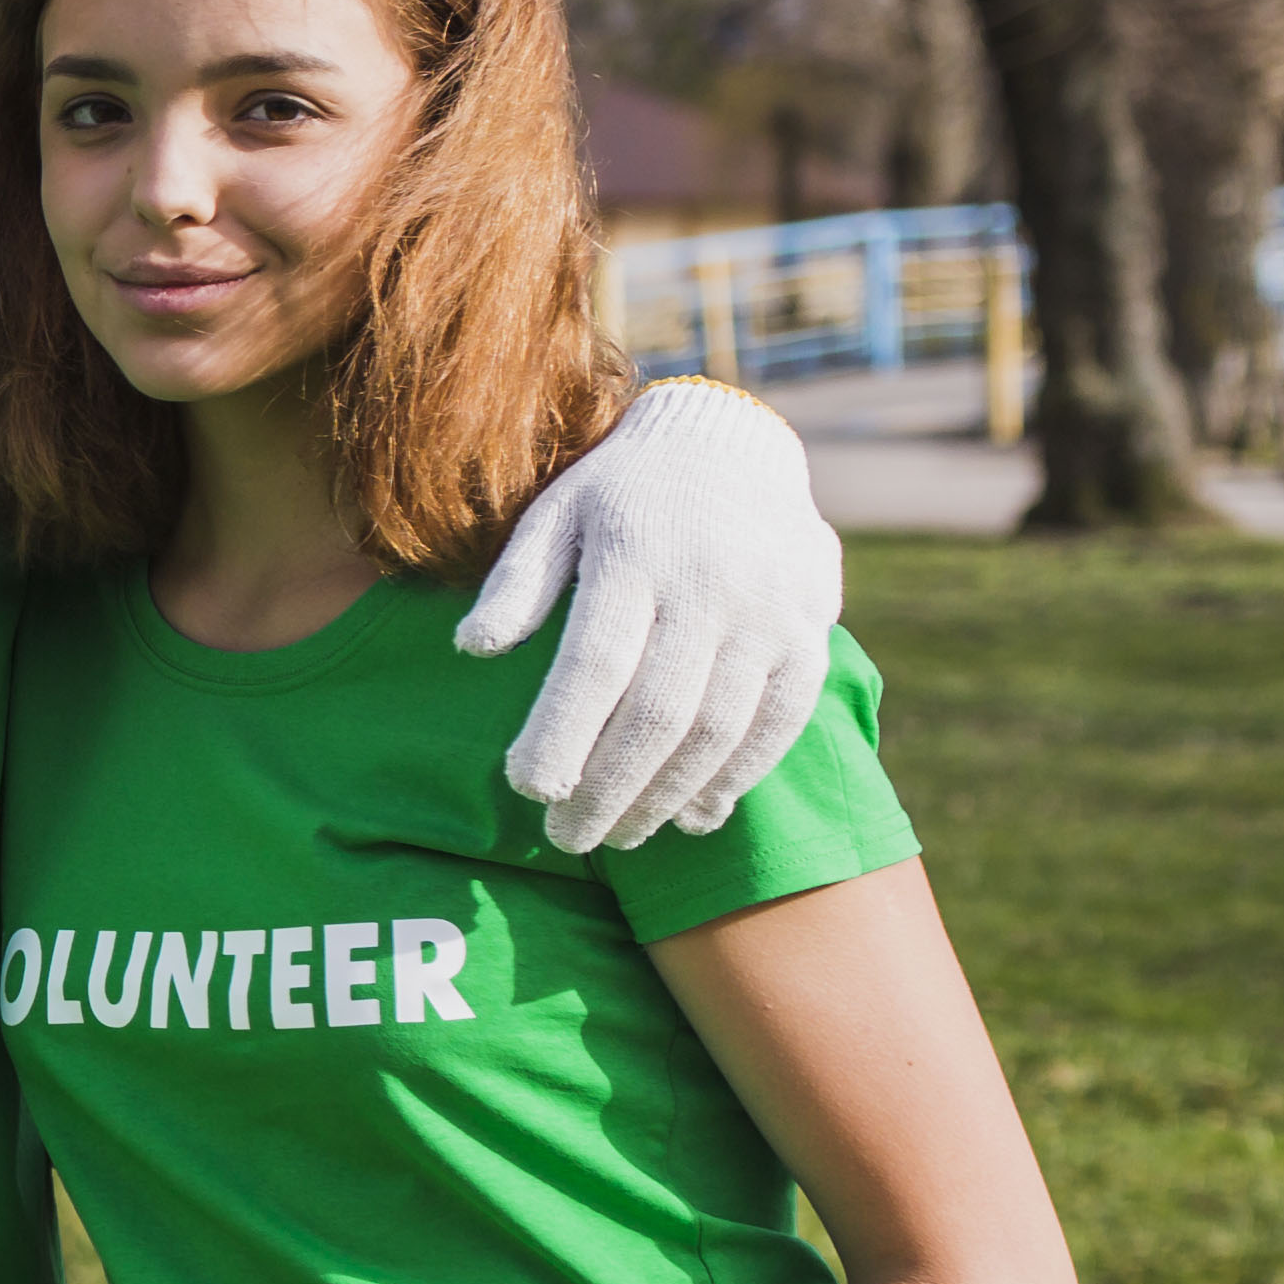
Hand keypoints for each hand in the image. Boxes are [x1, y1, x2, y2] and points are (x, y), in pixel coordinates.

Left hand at [457, 378, 842, 851]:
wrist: (731, 447)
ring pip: (720, 728)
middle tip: (569, 837)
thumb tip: (473, 647)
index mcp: (634, 557)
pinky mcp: (809, 633)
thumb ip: (517, 582)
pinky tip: (696, 813)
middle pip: (658, 713)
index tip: (527, 789)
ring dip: (668, 795)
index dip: (561, 734)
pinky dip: (739, 776)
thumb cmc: (620, 494)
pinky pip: (780, 720)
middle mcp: (709, 587)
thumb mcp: (556, 512)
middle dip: (610, 787)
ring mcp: (768, 614)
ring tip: (621, 836)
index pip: (595, 665)